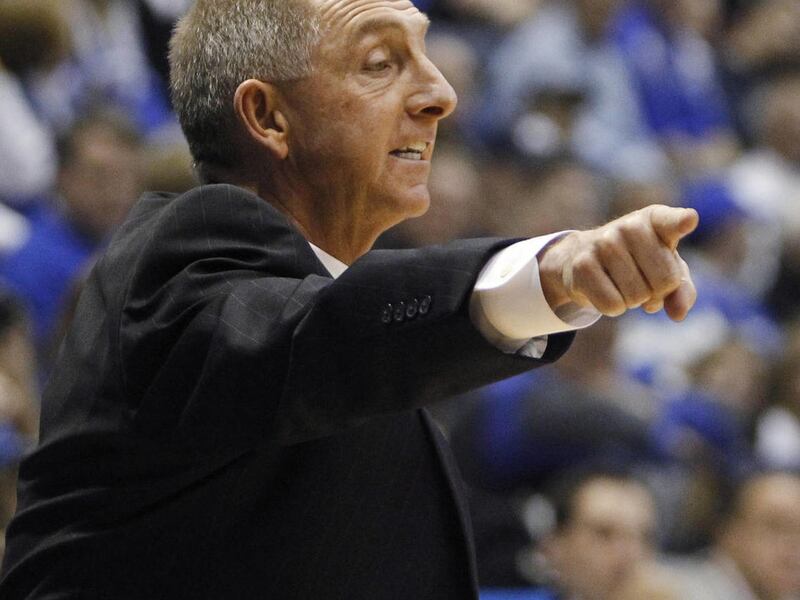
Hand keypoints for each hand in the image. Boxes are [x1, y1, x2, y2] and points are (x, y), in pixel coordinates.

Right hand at [538, 205, 698, 321]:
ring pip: (637, 297)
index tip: (688, 220)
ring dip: (633, 301)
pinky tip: (606, 289)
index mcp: (655, 220)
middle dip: (657, 293)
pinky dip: (614, 308)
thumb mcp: (666, 271)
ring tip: (622, 283)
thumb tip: (678, 314)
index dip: (681, 222)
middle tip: (643, 281)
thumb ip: (682, 290)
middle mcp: (630, 226)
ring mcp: (603, 243)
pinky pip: (612, 305)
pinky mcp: (582, 264)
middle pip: (664, 282)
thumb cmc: (637, 263)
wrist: (584, 256)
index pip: (672, 221)